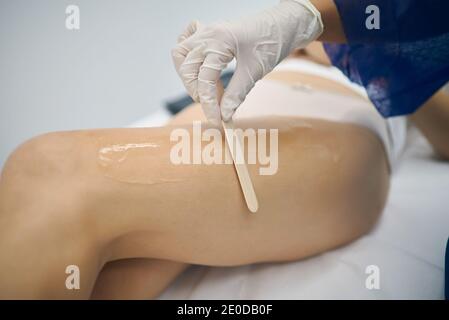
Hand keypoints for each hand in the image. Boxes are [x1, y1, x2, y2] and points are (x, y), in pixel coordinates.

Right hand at [171, 0, 322, 122]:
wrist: (284, 24)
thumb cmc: (272, 42)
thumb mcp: (255, 71)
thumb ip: (236, 94)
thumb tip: (224, 115)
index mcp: (219, 41)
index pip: (205, 79)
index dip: (208, 104)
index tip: (216, 121)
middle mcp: (208, 34)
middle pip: (187, 68)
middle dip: (196, 91)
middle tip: (213, 105)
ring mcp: (207, 31)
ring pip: (181, 54)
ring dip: (189, 75)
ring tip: (208, 88)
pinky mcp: (210, 33)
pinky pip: (187, 40)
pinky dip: (188, 56)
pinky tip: (201, 66)